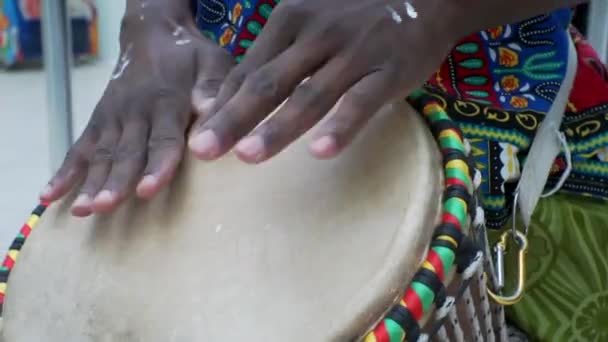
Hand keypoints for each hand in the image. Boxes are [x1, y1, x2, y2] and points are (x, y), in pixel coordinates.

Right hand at [40, 8, 233, 216]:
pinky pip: (80, 147)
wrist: (153, 34)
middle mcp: (135, 111)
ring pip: (102, 153)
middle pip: (126, 151)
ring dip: (90, 182)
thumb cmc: (190, 56)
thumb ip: (212, 89)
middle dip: (116, 181)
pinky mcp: (99, 121)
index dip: (157, 165)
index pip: (163, 138)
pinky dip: (65, 171)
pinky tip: (50, 195)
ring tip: (82, 209)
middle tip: (105, 206)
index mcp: (167, 101)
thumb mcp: (212, 63)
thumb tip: (214, 112)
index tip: (147, 189)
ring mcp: (113, 117)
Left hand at [187, 0, 461, 162]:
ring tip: (247, 156)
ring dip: (277, 127)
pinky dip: (341, 127)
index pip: (248, 70)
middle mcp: (317, 35)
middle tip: (202, 151)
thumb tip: (234, 95)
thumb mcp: (311, 20)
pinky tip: (320, 152)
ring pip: (310, 95)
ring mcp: (354, 53)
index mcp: (291, 21)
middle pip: (267, 84)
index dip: (221, 105)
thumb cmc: (356, 13)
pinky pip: (361, 102)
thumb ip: (277, 55)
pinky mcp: (389, 71)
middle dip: (232, 120)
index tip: (196, 135)